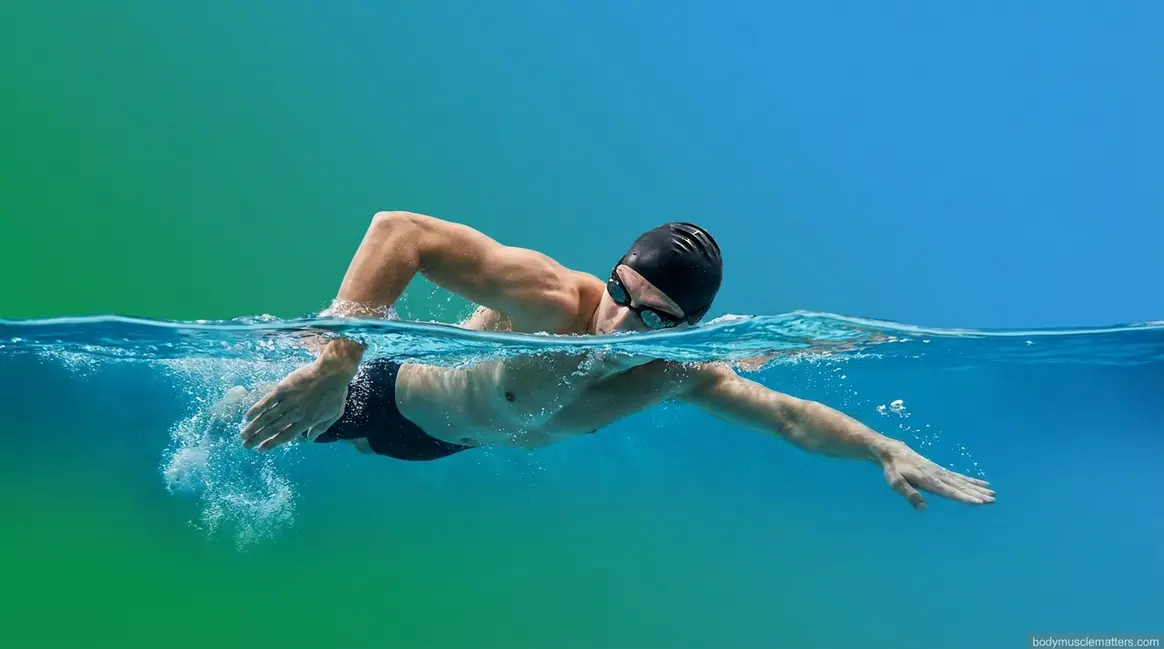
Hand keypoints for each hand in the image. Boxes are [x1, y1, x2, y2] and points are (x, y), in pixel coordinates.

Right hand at [240, 356, 355, 451]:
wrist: (332, 372)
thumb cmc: (336, 393)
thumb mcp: (334, 414)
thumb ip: (321, 428)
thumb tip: (310, 438)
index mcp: (307, 421)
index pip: (286, 436)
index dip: (272, 444)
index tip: (261, 449)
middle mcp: (295, 414)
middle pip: (273, 429)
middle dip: (258, 438)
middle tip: (246, 445)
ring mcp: (288, 401)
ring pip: (267, 417)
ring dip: (254, 427)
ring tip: (243, 434)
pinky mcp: (283, 389)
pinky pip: (267, 401)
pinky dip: (257, 409)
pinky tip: (248, 416)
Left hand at [875, 439, 995, 509]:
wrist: (894, 452)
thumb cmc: (894, 469)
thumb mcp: (896, 483)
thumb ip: (909, 494)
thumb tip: (922, 508)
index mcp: (929, 481)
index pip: (950, 492)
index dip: (964, 498)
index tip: (979, 502)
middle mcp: (939, 476)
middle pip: (961, 487)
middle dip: (977, 494)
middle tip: (992, 501)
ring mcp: (941, 472)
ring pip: (963, 482)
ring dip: (978, 488)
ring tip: (993, 494)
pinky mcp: (942, 471)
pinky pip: (960, 476)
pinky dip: (972, 480)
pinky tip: (983, 484)